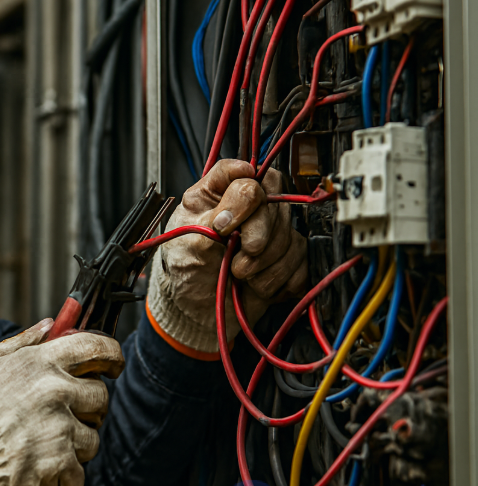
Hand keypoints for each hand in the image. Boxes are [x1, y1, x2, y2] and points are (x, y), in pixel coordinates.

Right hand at [0, 320, 124, 485]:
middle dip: (87, 409)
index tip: (113, 364)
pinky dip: (62, 479)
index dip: (111, 354)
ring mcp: (60, 428)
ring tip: (42, 446)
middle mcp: (55, 391)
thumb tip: (50, 324)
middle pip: (101, 396)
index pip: (95, 346)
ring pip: (92, 438)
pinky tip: (38, 470)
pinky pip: (79, 474)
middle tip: (64, 417)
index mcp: (40, 363)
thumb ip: (23, 342)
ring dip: (73, 446)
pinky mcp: (60, 464)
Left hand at [147, 159, 307, 354]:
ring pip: (291, 238)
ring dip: (266, 267)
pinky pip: (301, 263)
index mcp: (216, 193)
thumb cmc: (184, 270)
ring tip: (240, 277)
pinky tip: (256, 286)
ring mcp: (270, 231)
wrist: (195, 310)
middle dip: (257, 240)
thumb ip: (218, 212)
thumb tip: (245, 185)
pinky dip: (279, 281)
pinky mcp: (287, 257)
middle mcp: (246, 207)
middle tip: (236, 261)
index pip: (245, 175)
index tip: (223, 226)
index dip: (241, 199)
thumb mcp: (188, 239)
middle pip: (275, 206)